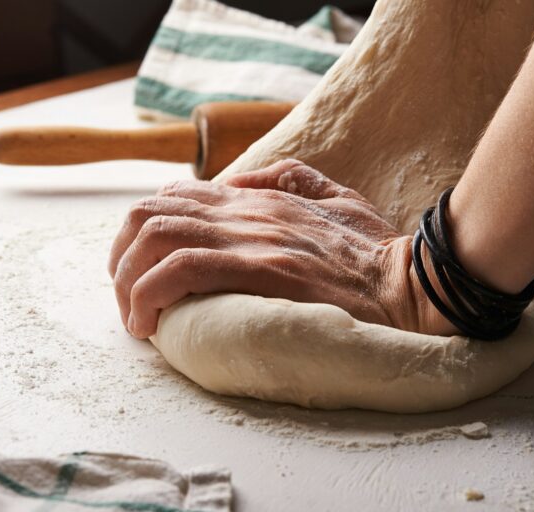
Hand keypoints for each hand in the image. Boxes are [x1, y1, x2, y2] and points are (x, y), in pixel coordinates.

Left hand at [109, 159, 452, 338]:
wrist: (412, 284)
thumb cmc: (376, 252)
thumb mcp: (336, 196)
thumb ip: (290, 178)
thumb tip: (242, 180)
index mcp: (258, 197)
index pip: (175, 196)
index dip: (144, 232)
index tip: (144, 272)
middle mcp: (246, 210)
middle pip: (150, 213)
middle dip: (121, 257)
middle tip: (129, 299)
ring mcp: (252, 238)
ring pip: (155, 237)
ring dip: (128, 280)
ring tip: (136, 318)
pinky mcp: (260, 269)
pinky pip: (180, 270)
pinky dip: (149, 294)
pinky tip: (150, 324)